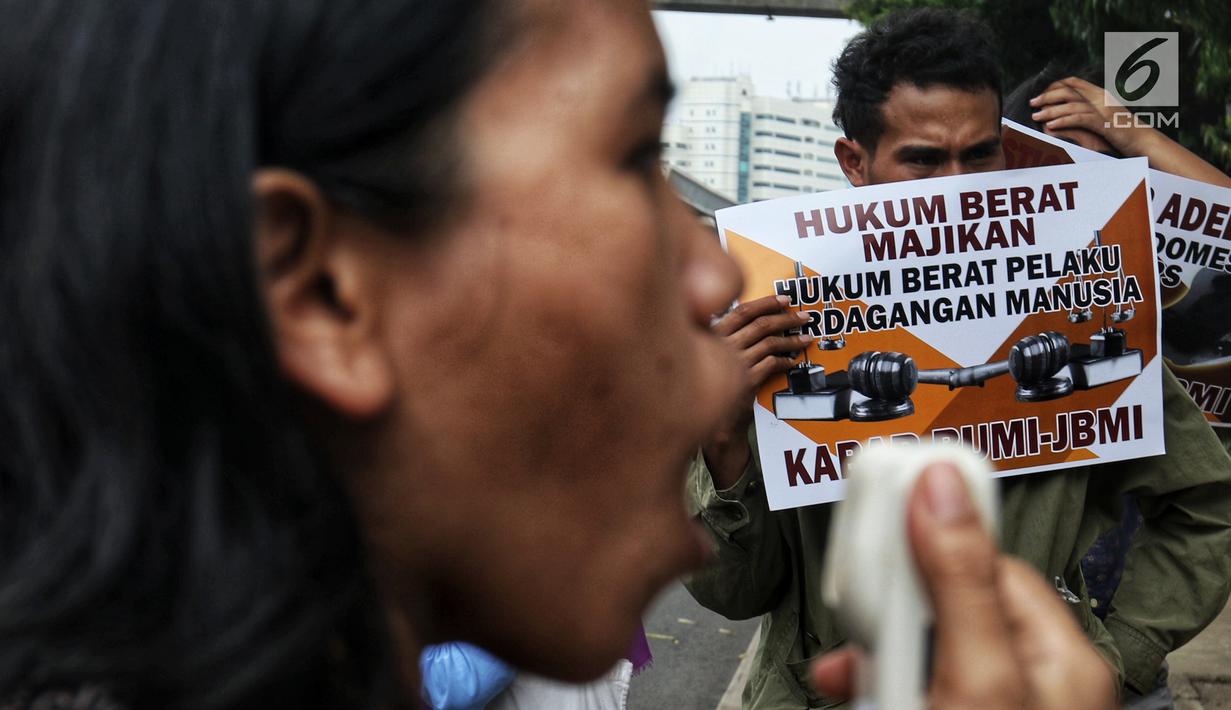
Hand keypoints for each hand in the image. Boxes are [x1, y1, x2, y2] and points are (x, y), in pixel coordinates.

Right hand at [701, 294, 810, 488]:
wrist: (712, 416)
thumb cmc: (715, 382)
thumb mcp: (717, 352)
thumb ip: (734, 335)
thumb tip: (764, 319)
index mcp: (713, 333)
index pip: (743, 311)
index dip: (766, 303)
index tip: (785, 300)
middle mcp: (722, 345)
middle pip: (761, 325)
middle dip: (787, 319)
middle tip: (804, 317)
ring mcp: (733, 362)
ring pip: (770, 344)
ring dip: (792, 341)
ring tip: (805, 340)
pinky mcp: (745, 380)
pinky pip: (772, 364)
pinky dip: (785, 361)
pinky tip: (792, 362)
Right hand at [812, 465, 1117, 709]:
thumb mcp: (973, 679)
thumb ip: (957, 583)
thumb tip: (941, 486)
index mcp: (1059, 657)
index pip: (986, 557)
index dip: (926, 539)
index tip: (880, 507)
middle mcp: (1032, 678)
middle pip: (946, 598)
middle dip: (888, 602)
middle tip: (853, 611)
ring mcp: (993, 702)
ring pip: (919, 642)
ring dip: (871, 646)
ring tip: (845, 668)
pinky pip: (909, 678)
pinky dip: (874, 678)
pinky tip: (851, 686)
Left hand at [1028, 76, 1134, 155]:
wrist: (1144, 141)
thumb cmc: (1124, 132)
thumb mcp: (1105, 117)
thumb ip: (1089, 110)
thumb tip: (1070, 111)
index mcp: (1100, 94)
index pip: (1075, 82)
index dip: (1055, 84)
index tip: (1041, 93)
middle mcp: (1101, 98)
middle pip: (1069, 91)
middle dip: (1047, 96)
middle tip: (1032, 103)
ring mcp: (1103, 110)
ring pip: (1071, 105)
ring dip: (1050, 110)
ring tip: (1036, 116)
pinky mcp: (1104, 123)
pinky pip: (1080, 119)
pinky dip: (1063, 121)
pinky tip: (1050, 125)